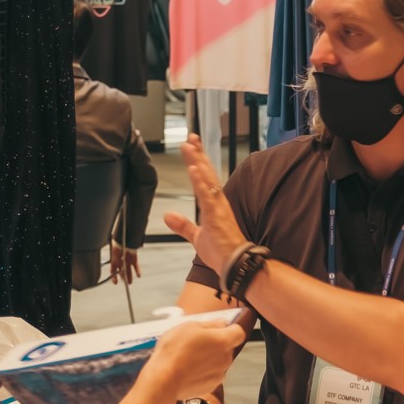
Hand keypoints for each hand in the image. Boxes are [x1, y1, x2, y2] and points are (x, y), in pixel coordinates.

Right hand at [108, 243, 139, 285]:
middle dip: (123, 278)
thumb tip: (113, 273)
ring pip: (128, 270)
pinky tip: (139, 276)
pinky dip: (137, 271)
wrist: (126, 239)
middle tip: (125, 284)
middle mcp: (121, 261)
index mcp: (114, 261)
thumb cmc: (118, 245)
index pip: (113, 270)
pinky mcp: (134, 259)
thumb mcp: (114, 255)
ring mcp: (127, 260)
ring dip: (129, 276)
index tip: (115, 282)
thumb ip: (114, 264)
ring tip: (130, 283)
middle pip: (121, 272)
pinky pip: (136, 266)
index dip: (114, 277)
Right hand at [145, 319, 244, 402]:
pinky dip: (203, 373)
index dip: (230, 329)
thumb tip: (222, 323)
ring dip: (210, 359)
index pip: (238, 332)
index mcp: (223, 341)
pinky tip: (188, 371)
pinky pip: (211, 375)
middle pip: (227, 348)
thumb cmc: (174, 350)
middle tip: (196, 343)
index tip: (218, 329)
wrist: (163, 380)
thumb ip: (210, 324)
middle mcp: (226, 358)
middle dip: (215, 344)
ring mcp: (220, 374)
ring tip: (189, 359)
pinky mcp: (211, 387)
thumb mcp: (188, 327)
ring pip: (219, 362)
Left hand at [162, 135, 248, 274]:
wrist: (235, 266)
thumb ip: (183, 225)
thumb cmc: (221, 252)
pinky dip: (200, 182)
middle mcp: (218, 202)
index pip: (205, 178)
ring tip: (189, 146)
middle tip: (190, 137)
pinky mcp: (216, 217)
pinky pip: (207, 196)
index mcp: (214, 205)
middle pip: (207, 173)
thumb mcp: (197, 237)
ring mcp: (218, 208)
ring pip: (207, 180)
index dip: (198, 161)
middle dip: (198, 154)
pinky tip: (194, 169)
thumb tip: (168, 215)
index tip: (192, 146)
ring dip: (198, 162)